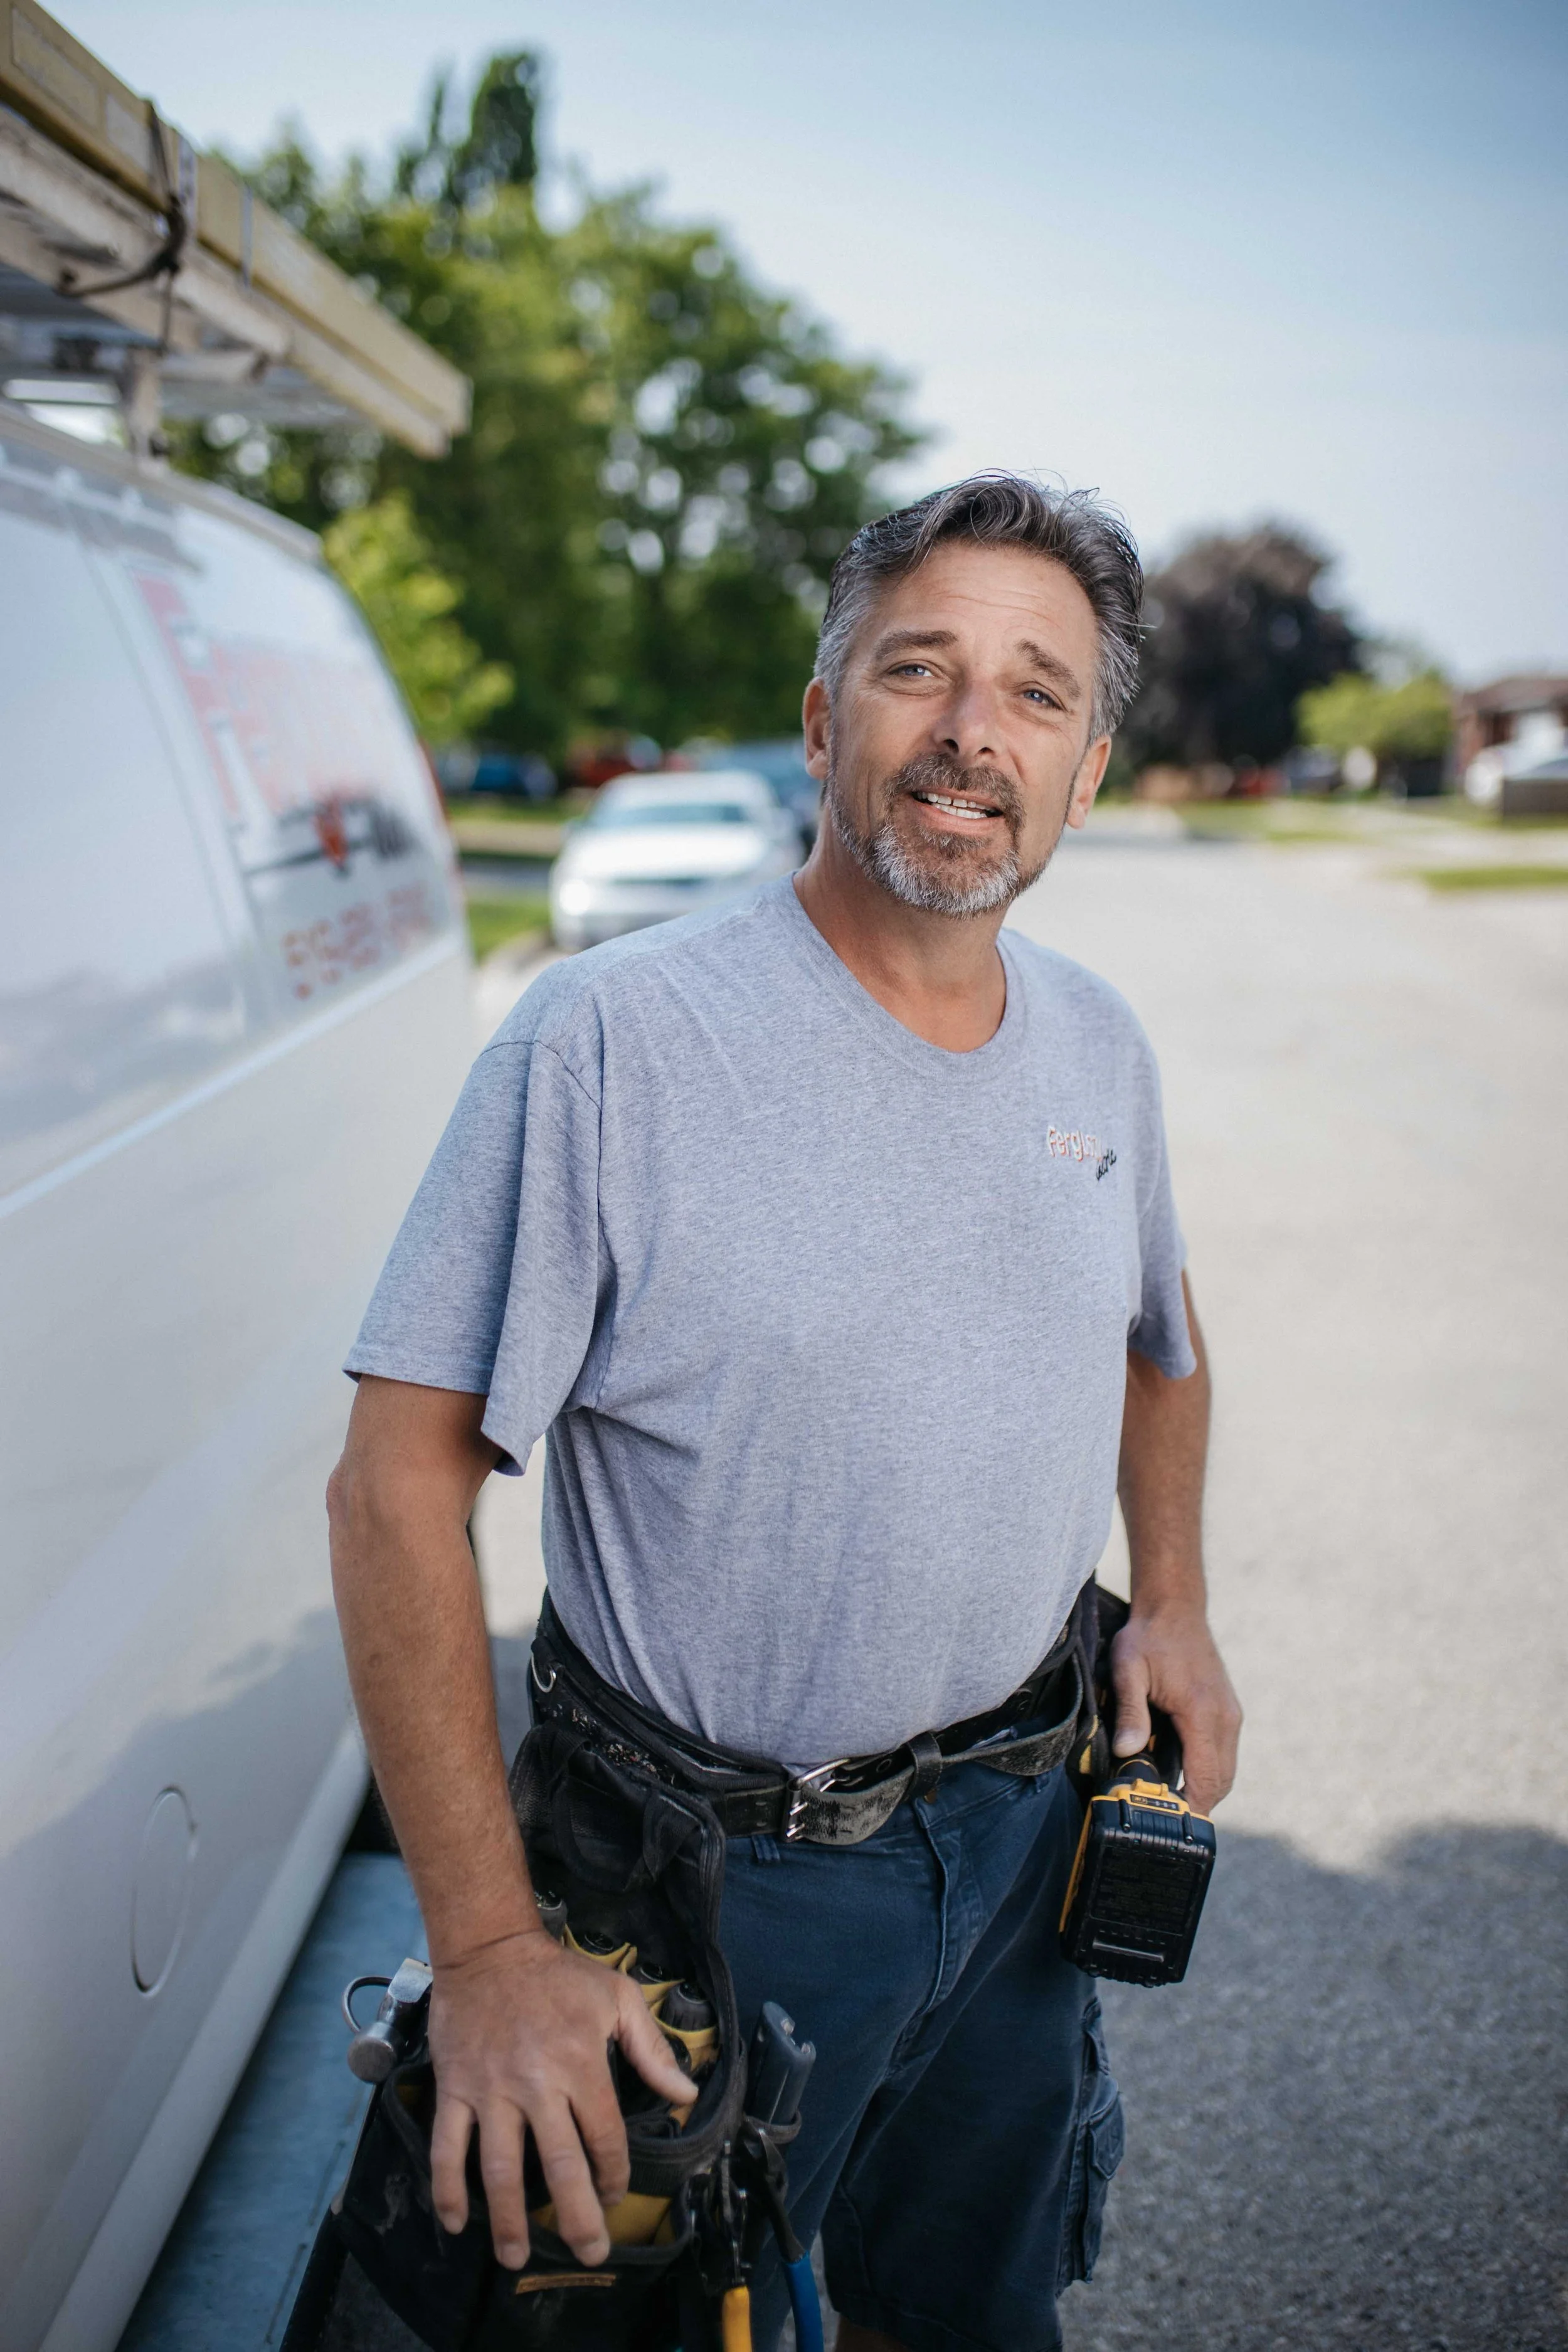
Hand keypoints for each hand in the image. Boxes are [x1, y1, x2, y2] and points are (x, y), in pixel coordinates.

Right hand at [426, 1928, 693, 2269]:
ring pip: (499, 2169)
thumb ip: (653, 2049)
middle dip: (575, 2217)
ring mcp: (491, 2090)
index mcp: (581, 2064)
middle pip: (559, 2166)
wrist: (490, 1949)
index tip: (614, 2196)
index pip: (604, 2138)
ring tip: (516, 2258)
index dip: (614, 2176)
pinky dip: (447, 2188)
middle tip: (587, 2254)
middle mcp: (536, 2084)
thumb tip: (688, 2094)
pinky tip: (454, 2222)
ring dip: (508, 2220)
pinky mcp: (454, 2089)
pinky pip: (447, 2146)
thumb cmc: (558, 1975)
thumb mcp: (618, 1998)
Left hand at [1110, 1604, 1241, 1816]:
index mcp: (1202, 1713)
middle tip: (1165, 1817)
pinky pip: (1224, 1754)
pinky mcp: (1229, 1710)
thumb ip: (1129, 1711)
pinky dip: (1209, 1769)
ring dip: (1205, 1788)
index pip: (1207, 1779)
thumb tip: (1127, 1750)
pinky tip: (1182, 1770)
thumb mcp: (1128, 1670)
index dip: (1193, 1808)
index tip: (1171, 1825)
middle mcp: (1225, 1718)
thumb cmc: (1148, 1638)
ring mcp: (1231, 1714)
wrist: (1175, 1609)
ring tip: (1171, 1798)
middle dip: (1199, 1804)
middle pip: (1222, 1783)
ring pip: (1227, 1770)